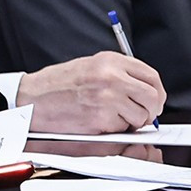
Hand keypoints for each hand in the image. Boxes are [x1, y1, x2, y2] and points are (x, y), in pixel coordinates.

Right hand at [19, 52, 164, 135]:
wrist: (33, 98)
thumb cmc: (57, 84)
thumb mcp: (90, 66)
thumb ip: (118, 73)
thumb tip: (144, 90)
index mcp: (110, 61)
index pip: (151, 76)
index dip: (157, 92)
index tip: (155, 100)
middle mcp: (111, 77)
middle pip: (153, 97)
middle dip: (151, 111)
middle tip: (143, 115)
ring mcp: (107, 98)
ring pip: (141, 116)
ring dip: (133, 122)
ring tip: (115, 118)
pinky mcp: (101, 118)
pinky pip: (123, 128)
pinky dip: (117, 130)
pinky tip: (100, 122)